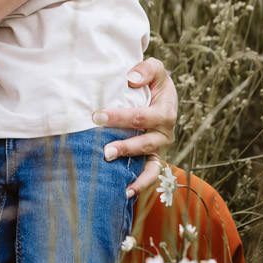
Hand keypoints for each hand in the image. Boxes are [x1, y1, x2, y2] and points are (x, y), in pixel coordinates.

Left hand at [91, 58, 177, 197]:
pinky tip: (125, 193)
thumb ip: (145, 70)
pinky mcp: (153, 156)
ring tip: (114, 173)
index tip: (96, 116)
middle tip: (103, 151)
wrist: (158, 92)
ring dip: (132, 170)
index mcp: (166, 111)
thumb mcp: (154, 69)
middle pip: (144, 142)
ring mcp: (159, 147)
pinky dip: (141, 185)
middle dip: (124, 146)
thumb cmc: (152, 80)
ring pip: (149, 163)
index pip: (141, 117)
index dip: (119, 117)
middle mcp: (165, 132)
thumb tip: (130, 80)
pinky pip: (151, 174)